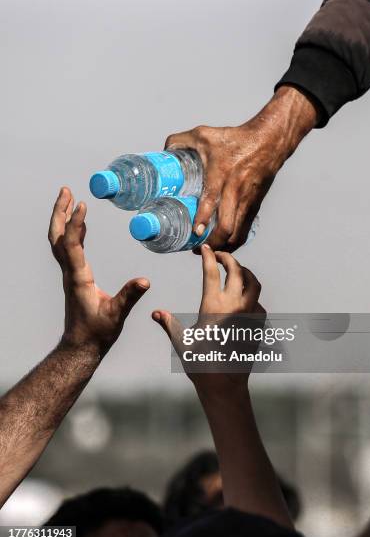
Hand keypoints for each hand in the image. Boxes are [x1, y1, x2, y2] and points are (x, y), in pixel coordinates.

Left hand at [48, 187, 149, 352]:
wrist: (81, 346)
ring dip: (62, 219)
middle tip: (65, 190)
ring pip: (59, 241)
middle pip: (57, 237)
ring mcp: (70, 274)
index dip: (75, 224)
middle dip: (60, 212)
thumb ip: (129, 297)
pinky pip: (68, 248)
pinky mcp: (74, 276)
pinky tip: (81, 226)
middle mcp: (70, 272)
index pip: (71, 245)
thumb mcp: (116, 315)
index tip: (81, 204)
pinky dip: (71, 232)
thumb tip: (145, 281)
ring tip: (69, 199)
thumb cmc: (97, 332)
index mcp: (79, 278)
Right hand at [152, 244, 264, 392]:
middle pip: (237, 271)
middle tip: (221, 255)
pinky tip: (244, 299)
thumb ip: (169, 324)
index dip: (208, 256)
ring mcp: (250, 315)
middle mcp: (234, 306)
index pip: (212, 272)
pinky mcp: (259, 325)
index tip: (205, 248)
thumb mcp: (181, 342)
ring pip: (253, 284)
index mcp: (213, 306)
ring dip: (245, 273)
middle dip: (229, 259)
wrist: (226, 385)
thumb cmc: (200, 365)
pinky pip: (259, 303)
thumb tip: (155, 313)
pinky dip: (252, 295)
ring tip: (236, 271)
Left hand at [165, 86, 316, 250]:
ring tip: (209, 251)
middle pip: (227, 226)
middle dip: (213, 242)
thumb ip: (180, 141)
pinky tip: (224, 245)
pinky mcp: (255, 205)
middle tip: (198, 248)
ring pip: (238, 233)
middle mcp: (235, 191)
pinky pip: (246, 230)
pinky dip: (235, 241)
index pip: (211, 200)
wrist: (268, 141)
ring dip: (224, 246)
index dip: (202, 218)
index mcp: (220, 174)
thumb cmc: (235, 138)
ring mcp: (247, 200)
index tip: (195, 232)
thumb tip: (164, 151)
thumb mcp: (204, 134)